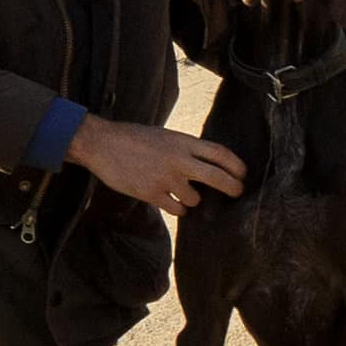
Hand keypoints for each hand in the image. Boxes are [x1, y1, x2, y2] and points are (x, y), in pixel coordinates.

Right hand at [59, 115, 243, 216]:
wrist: (102, 144)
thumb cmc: (133, 138)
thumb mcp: (165, 136)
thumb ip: (186, 149)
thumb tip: (206, 165)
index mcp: (184, 142)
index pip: (221, 154)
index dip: (237, 166)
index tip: (243, 174)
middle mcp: (179, 160)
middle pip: (219, 178)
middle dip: (233, 188)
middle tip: (237, 192)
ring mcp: (167, 178)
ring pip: (196, 199)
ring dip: (194, 199)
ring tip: (182, 192)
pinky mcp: (152, 193)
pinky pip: (177, 209)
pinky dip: (179, 208)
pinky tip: (172, 202)